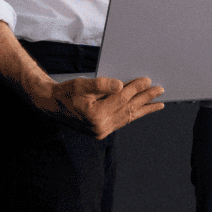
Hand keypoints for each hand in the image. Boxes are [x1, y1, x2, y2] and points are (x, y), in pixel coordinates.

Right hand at [31, 75, 164, 139]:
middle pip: (128, 109)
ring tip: (159, 103)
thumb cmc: (66, 93)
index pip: (122, 99)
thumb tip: (121, 85)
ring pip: (128, 118)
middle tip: (160, 90)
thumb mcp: (82, 84)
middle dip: (146, 98)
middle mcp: (100, 127)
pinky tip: (142, 110)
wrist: (51, 105)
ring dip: (144, 109)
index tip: (148, 80)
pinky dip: (133, 115)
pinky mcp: (101, 131)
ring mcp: (101, 131)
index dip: (136, 88)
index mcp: (95, 115)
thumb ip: (101, 84)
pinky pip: (122, 122)